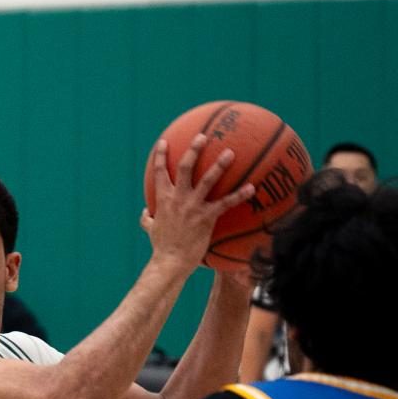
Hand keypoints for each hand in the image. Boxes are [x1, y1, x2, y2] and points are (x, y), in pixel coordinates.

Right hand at [144, 135, 255, 276]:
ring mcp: (192, 206)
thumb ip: (147, 218)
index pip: (159, 172)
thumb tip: (145, 212)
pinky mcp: (206, 218)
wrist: (170, 262)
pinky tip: (252, 187)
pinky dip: (239, 195)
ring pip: (207, 180)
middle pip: (184, 167)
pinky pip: (225, 203)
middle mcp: (177, 198)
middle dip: (193, 150)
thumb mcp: (150, 229)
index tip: (164, 142)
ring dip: (219, 165)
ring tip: (230, 152)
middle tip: (203, 136)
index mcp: (163, 198)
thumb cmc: (161, 247)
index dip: (160, 155)